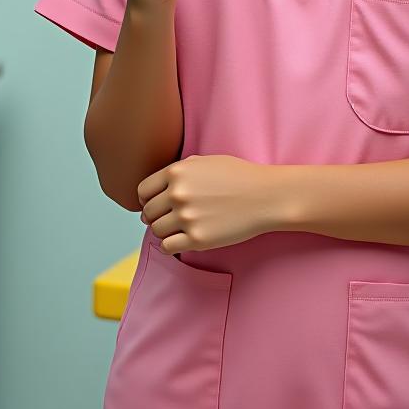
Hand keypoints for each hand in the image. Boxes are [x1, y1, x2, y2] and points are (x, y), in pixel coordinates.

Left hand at [137, 154, 285, 254]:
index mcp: (177, 172)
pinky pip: (166, 247)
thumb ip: (179, 171)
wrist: (265, 196)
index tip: (157, 204)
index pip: (143, 191)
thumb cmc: (238, 176)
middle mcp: (178, 194)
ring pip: (156, 230)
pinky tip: (182, 240)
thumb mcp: (205, 162)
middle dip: (156, 216)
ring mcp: (186, 217)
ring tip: (181, 227)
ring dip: (165, 231)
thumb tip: (156, 189)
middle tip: (171, 218)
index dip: (148, 199)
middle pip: (148, 212)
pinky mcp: (197, 239)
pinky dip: (170, 245)